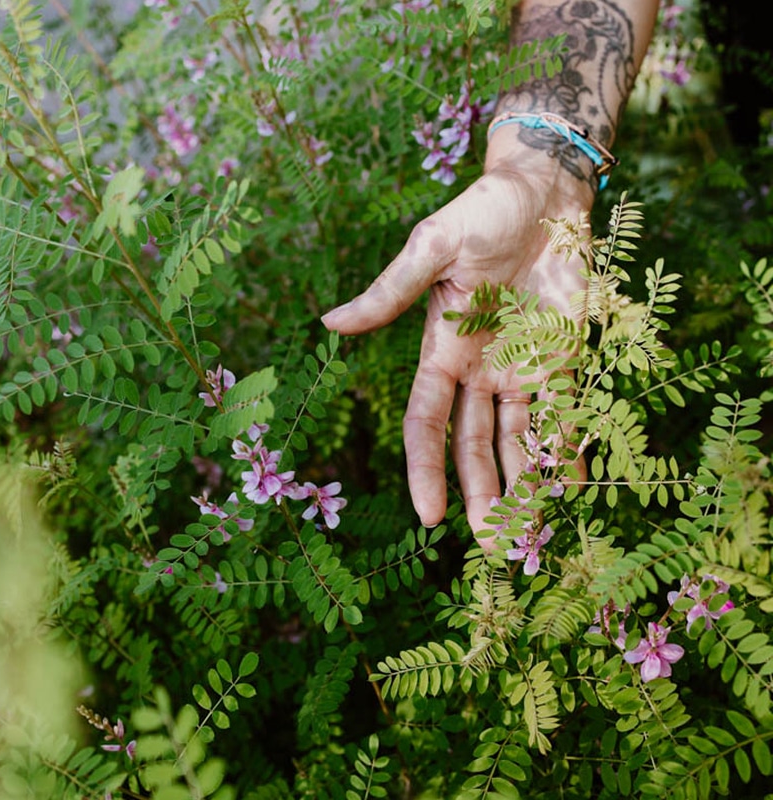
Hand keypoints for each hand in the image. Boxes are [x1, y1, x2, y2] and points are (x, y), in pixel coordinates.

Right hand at [321, 140, 592, 541]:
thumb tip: (328, 324)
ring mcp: (523, 367)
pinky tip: (571, 489)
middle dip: (481, 493)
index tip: (430, 517)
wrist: (543, 194)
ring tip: (528, 534)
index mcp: (441, 351)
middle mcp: (479, 370)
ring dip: (524, 484)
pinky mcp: (566, 357)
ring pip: (519, 440)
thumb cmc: (479, 213)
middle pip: (474, 444)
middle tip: (491, 544)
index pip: (426, 423)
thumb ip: (389, 294)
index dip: (425, 469)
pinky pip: (567, 412)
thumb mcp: (429, 250)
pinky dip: (569, 449)